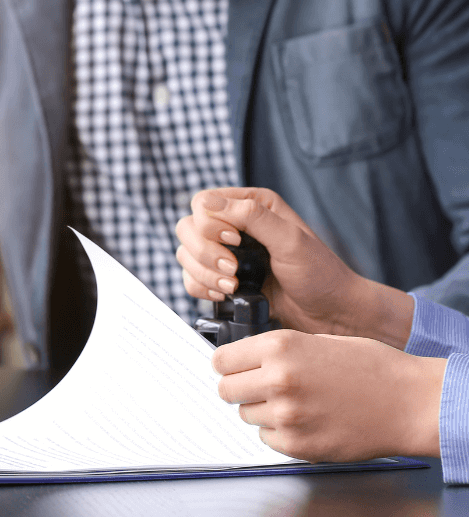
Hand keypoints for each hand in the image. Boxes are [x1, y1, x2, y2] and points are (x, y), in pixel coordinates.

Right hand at [175, 187, 412, 346]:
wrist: (330, 314)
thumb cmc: (319, 274)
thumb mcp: (289, 239)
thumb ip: (251, 216)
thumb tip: (207, 202)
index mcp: (253, 204)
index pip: (203, 203)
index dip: (210, 224)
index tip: (234, 241)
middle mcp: (235, 225)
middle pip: (187, 228)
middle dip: (204, 253)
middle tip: (233, 270)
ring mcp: (226, 253)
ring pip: (186, 255)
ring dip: (204, 273)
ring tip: (234, 287)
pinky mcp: (221, 278)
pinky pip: (190, 279)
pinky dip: (202, 288)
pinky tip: (226, 295)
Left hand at [214, 330, 442, 461]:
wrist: (410, 402)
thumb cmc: (371, 368)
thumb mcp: (318, 340)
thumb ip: (278, 351)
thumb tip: (243, 360)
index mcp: (279, 347)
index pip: (220, 361)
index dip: (228, 366)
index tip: (234, 370)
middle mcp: (277, 379)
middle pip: (226, 390)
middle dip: (240, 389)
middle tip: (262, 389)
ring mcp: (286, 414)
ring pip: (245, 415)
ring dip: (261, 411)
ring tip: (295, 404)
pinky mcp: (297, 444)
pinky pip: (267, 438)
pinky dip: (279, 432)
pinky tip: (306, 421)